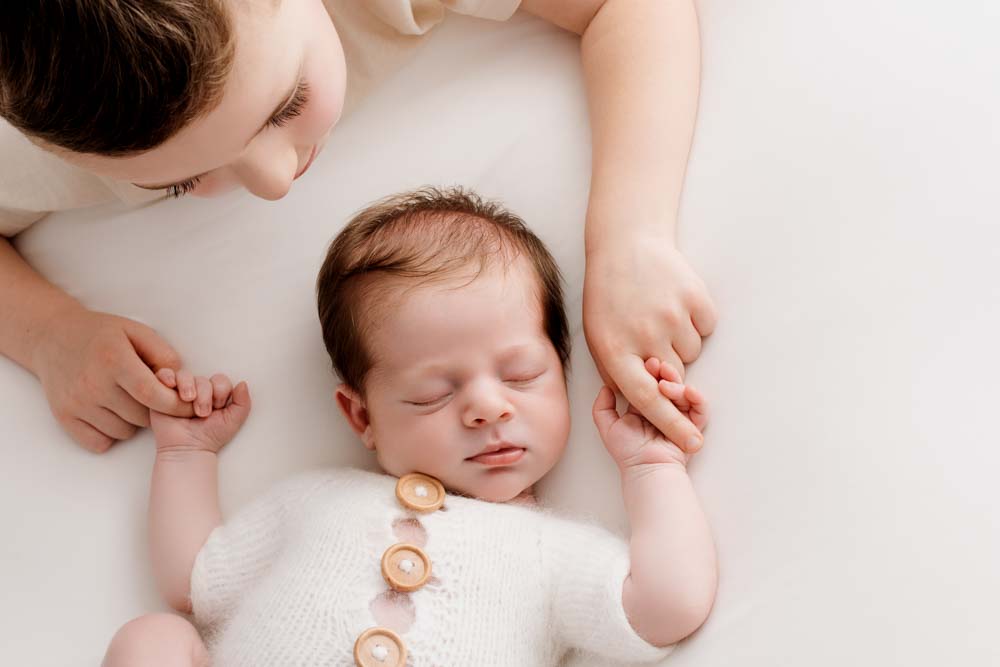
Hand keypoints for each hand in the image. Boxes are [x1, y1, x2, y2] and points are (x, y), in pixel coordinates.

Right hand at [30, 304, 193, 452]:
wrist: (53, 337)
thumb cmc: (103, 334)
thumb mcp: (137, 332)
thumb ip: (164, 355)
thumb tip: (180, 385)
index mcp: (114, 360)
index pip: (151, 395)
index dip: (176, 405)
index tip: (190, 406)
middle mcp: (93, 384)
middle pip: (141, 416)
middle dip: (155, 410)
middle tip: (149, 394)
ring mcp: (76, 403)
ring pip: (124, 432)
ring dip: (133, 421)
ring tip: (126, 399)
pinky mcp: (64, 417)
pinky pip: (101, 443)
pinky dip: (111, 433)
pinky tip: (110, 413)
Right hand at [150, 371, 250, 453]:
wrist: (187, 450)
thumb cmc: (211, 437)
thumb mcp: (234, 420)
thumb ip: (244, 402)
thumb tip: (243, 383)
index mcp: (215, 393)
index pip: (220, 380)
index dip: (221, 391)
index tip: (218, 408)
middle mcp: (198, 390)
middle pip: (203, 379)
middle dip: (205, 394)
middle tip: (202, 413)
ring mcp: (179, 391)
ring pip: (185, 376)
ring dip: (188, 388)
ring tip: (188, 402)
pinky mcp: (162, 392)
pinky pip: (164, 375)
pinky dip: (166, 376)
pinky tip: (170, 385)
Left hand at [583, 238, 715, 451]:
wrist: (625, 242)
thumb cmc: (607, 296)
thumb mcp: (598, 336)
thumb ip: (616, 371)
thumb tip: (639, 402)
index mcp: (613, 349)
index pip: (646, 399)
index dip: (670, 424)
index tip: (691, 444)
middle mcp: (644, 334)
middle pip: (674, 375)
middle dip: (668, 367)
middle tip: (649, 335)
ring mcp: (671, 314)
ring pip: (692, 352)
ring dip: (679, 340)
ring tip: (656, 313)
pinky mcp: (694, 297)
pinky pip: (705, 327)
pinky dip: (694, 320)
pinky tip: (673, 300)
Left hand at [592, 358, 707, 469]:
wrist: (646, 469)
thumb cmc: (628, 451)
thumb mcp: (607, 426)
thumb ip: (602, 407)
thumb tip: (605, 387)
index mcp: (643, 406)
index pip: (649, 382)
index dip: (649, 371)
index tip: (645, 362)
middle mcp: (662, 409)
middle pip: (668, 383)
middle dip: (665, 372)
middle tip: (658, 366)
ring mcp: (678, 416)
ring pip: (683, 392)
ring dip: (677, 383)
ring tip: (666, 384)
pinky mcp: (693, 426)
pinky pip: (700, 408)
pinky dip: (697, 398)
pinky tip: (688, 391)